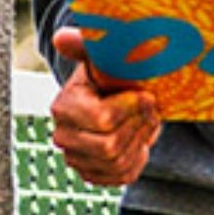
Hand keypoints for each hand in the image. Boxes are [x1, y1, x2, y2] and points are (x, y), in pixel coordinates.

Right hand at [49, 27, 160, 187]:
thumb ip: (84, 44)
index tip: (148, 95)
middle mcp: (63, 137)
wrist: (117, 98)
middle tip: (153, 109)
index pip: (103, 119)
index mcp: (63, 107)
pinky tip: (138, 139)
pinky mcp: (91, 174)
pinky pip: (122, 177)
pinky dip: (137, 159)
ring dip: (140, 140)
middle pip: (110, 146)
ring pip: (118, 163)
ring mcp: (76, 159)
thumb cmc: (111, 74)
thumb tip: (61, 37)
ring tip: (148, 121)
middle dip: (138, 126)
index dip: (132, 109)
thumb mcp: (102, 57)